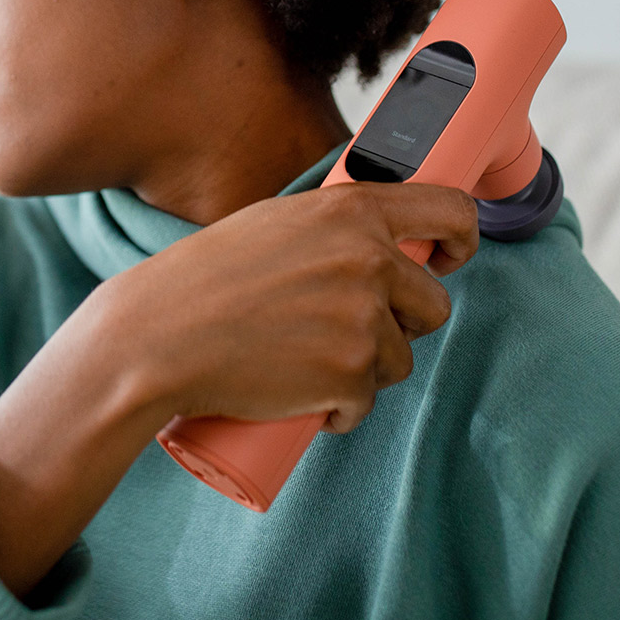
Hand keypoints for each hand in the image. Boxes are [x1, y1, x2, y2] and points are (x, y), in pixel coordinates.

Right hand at [0, 180, 475, 598]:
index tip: (448, 260)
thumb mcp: (277, 224)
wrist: (157, 337)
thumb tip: (382, 242)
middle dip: (402, 325)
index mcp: (353, 210)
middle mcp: (369, 258)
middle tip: (347, 332)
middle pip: (435, 304)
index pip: (453, 211)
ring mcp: (363, 319)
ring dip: (365, 371)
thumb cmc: (204, 280)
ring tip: (305, 362)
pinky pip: (366, 402)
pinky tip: (298, 395)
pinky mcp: (350, 375)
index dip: (462, 241)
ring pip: (401, 359)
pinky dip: (338, 409)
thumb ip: (333, 228)